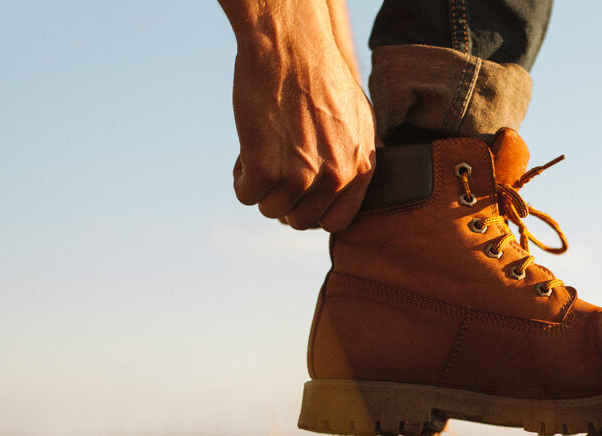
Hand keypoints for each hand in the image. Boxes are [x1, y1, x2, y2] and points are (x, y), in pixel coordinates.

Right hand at [224, 1, 375, 230]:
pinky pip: (246, 195)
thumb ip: (353, 160)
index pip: (337, 222)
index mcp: (360, 170)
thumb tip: (339, 188)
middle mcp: (334, 178)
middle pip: (300, 220)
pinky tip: (246, 152)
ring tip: (262, 154)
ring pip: (270, 210)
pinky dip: (241, 178)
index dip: (314, 212)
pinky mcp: (264, 167)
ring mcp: (300, 175)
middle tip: (276, 171)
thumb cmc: (322, 77)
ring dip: (261, 187)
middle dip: (284, 200)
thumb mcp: (357, 122)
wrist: (291, 48)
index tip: (301, 197)